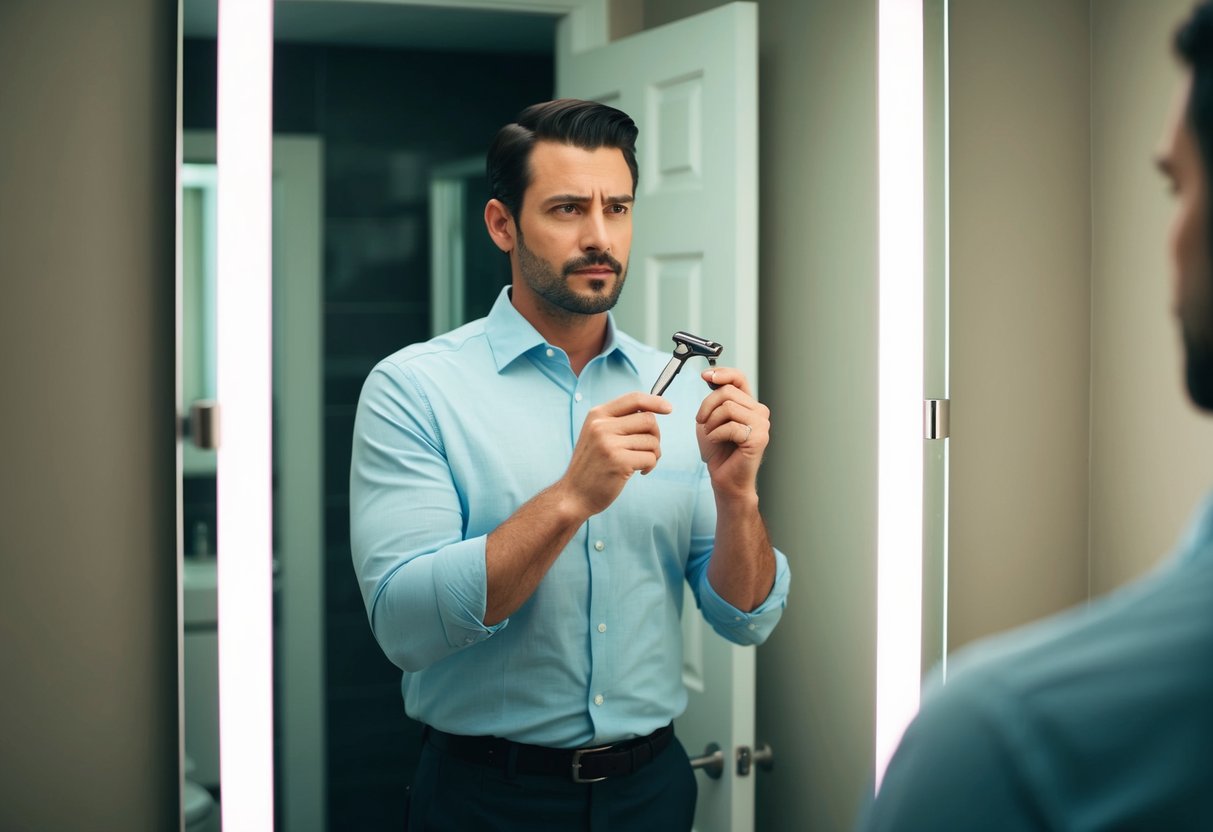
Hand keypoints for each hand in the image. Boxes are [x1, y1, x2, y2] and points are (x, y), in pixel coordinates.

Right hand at [556, 391, 672, 516]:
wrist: (574, 494)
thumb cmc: (591, 466)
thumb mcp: (597, 435)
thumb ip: (618, 421)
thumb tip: (652, 411)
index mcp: (597, 415)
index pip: (634, 399)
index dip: (655, 401)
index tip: (668, 408)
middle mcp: (601, 426)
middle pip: (648, 419)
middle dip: (656, 435)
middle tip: (649, 449)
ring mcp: (609, 443)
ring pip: (652, 441)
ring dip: (654, 454)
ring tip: (641, 463)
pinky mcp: (619, 462)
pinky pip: (650, 458)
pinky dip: (650, 466)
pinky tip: (639, 472)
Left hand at [694, 367, 769, 496]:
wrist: (725, 479)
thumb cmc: (718, 451)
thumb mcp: (711, 418)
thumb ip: (714, 397)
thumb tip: (710, 375)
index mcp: (749, 405)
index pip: (739, 377)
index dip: (722, 373)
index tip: (705, 376)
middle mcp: (759, 412)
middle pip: (727, 392)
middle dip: (706, 406)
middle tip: (702, 422)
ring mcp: (762, 424)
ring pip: (727, 407)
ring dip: (711, 423)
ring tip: (711, 435)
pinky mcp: (758, 438)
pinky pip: (730, 426)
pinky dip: (716, 435)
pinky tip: (717, 442)